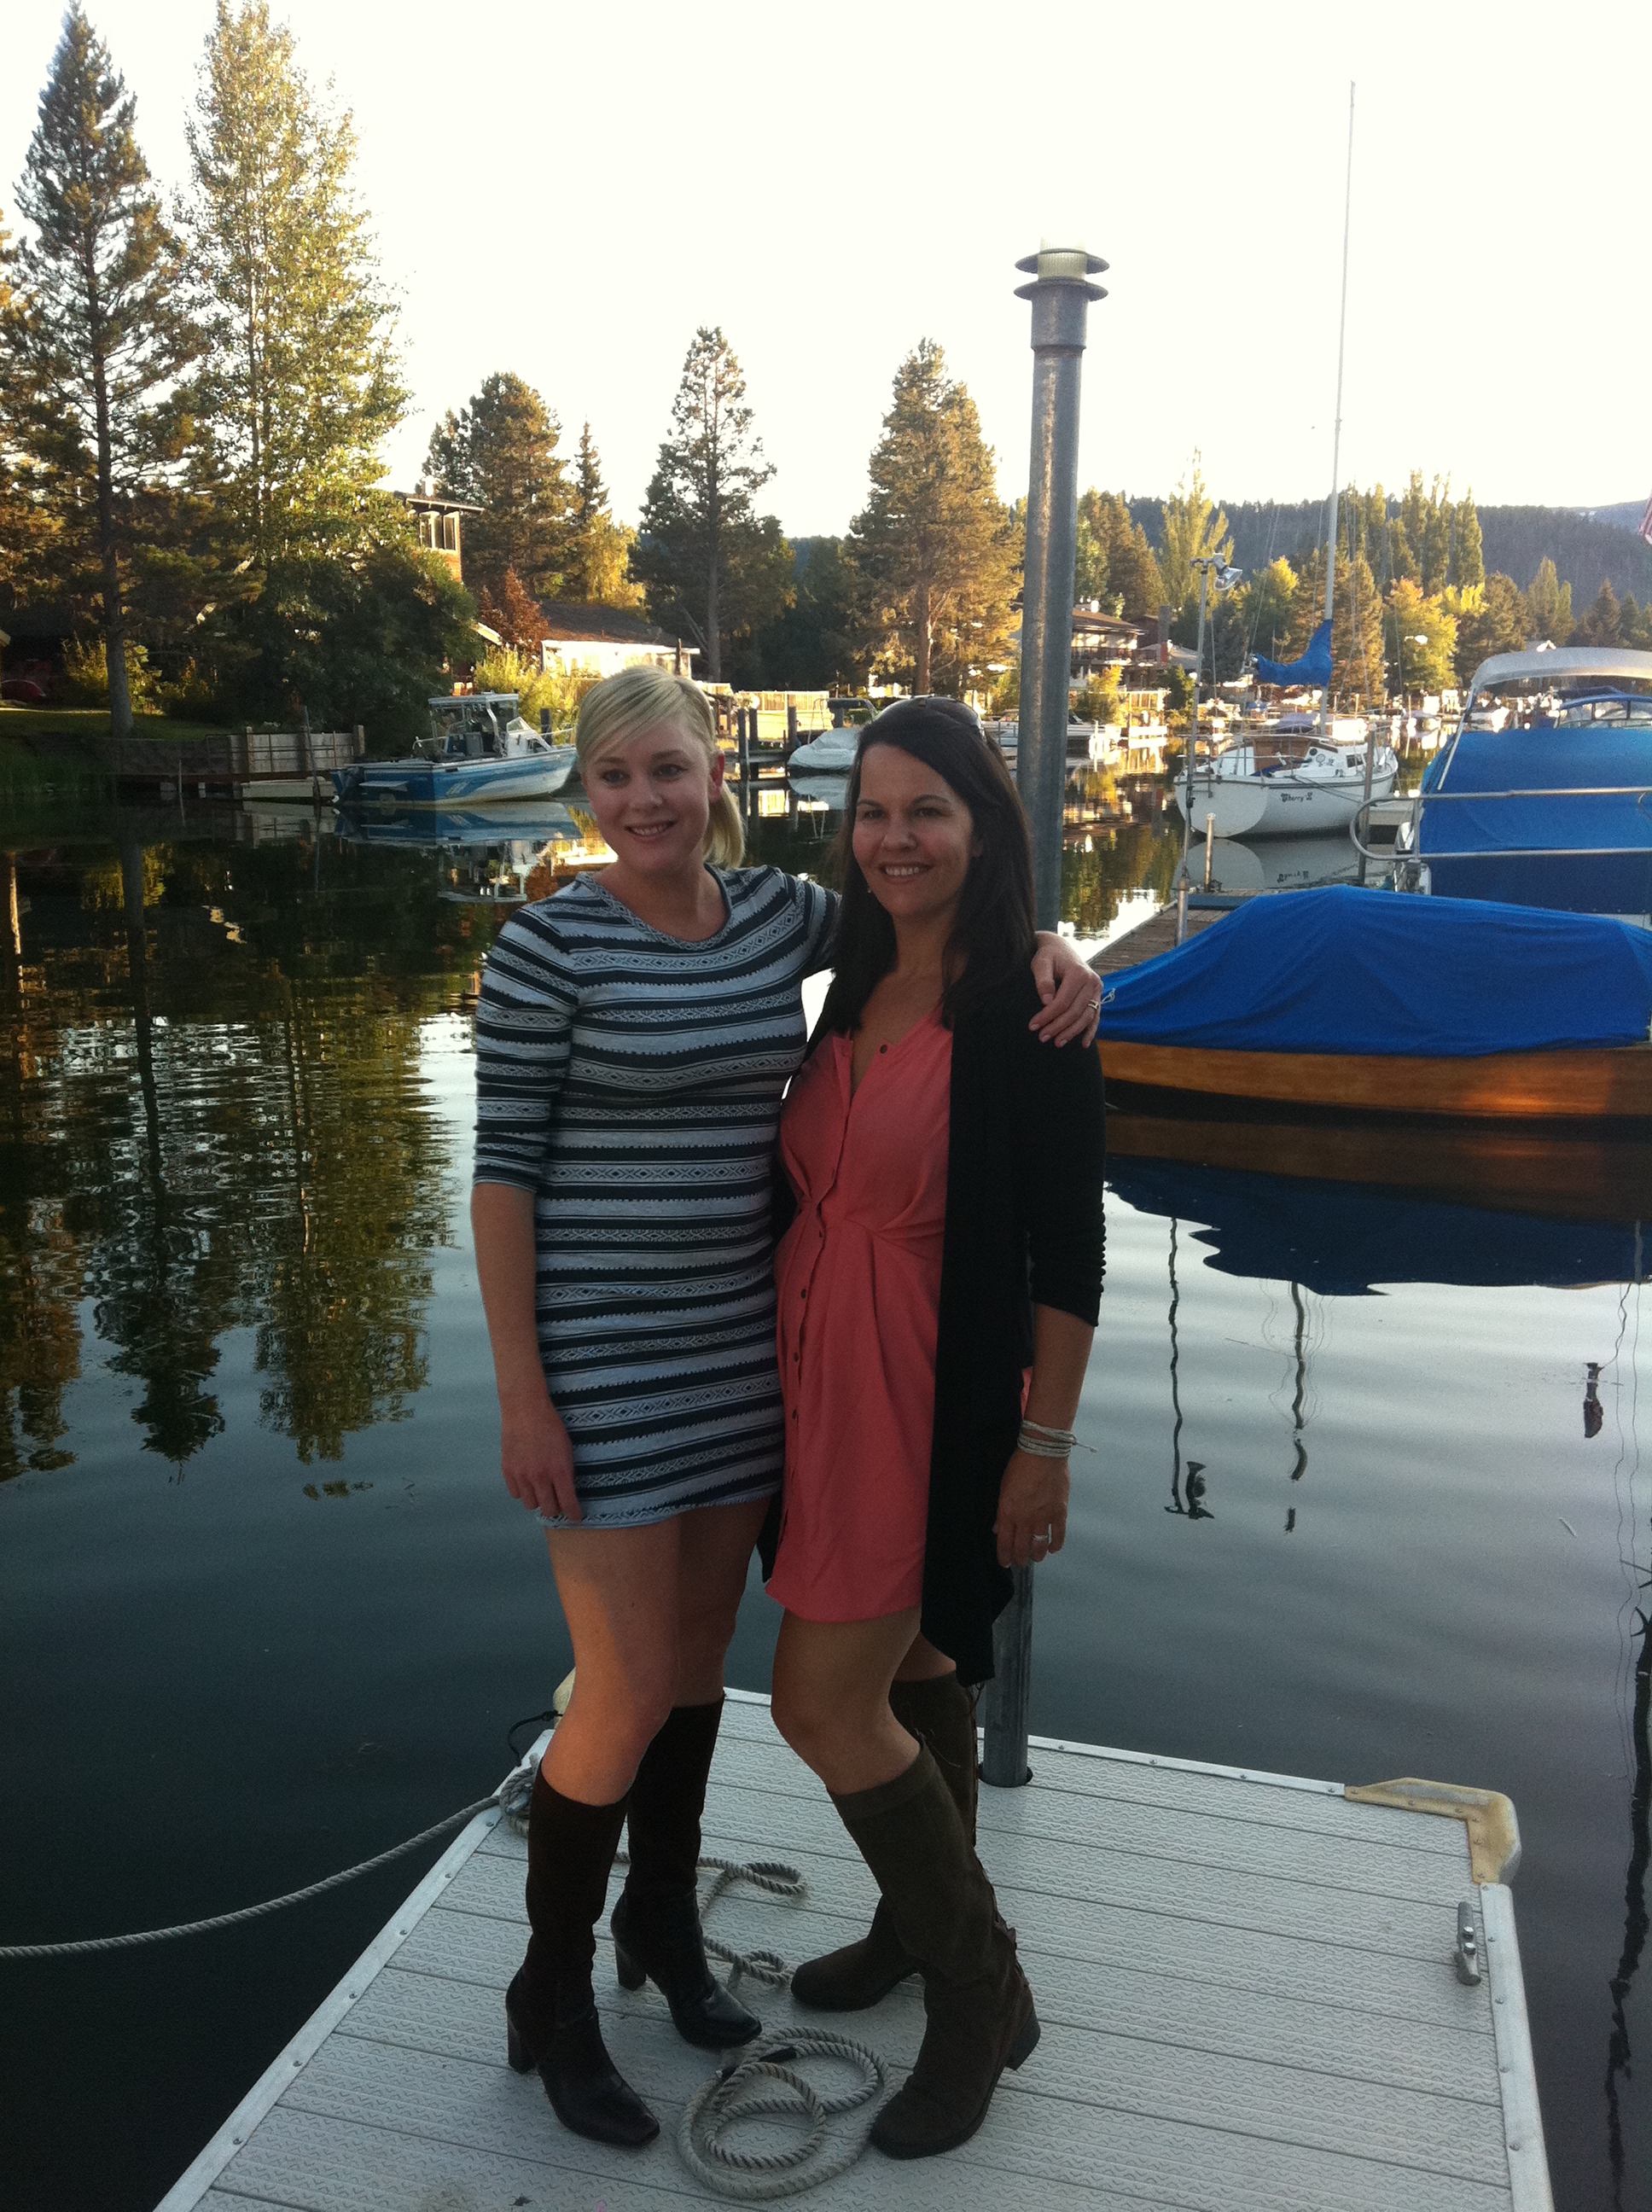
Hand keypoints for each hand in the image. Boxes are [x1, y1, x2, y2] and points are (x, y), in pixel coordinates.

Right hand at [499, 1390, 581, 1520]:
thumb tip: (568, 1492)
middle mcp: (539, 1476)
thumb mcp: (567, 1449)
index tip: (576, 1517)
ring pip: (530, 1504)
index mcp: (559, 1469)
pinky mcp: (508, 1471)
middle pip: (548, 1509)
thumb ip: (567, 1472)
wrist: (525, 1410)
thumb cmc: (550, 1426)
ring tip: (541, 1488)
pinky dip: (523, 1491)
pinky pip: (516, 1494)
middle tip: (558, 1501)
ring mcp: (521, 1475)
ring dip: (537, 1500)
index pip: (568, 1502)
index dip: (573, 1513)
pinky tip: (527, 1481)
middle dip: (556, 1508)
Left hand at [994, 1449, 1068, 1567]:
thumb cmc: (1019, 1466)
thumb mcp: (1003, 1487)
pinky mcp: (1060, 1512)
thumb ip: (1001, 1511)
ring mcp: (1044, 1517)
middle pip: (1022, 1548)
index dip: (1004, 1556)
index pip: (1004, 1542)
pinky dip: (1056, 1544)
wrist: (1043, 1453)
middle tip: (1020, 1562)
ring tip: (1036, 1557)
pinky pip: (1059, 1535)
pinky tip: (1053, 1548)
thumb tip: (997, 1528)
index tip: (1005, 1562)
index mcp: (1008, 1512)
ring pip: (1040, 1546)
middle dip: (1020, 1558)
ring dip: (1037, 1555)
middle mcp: (1025, 1519)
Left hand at [1030, 931, 1100, 1047]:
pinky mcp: (1097, 995)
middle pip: (1075, 1011)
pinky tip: (1084, 1045)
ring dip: (1072, 1032)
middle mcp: (1091, 981)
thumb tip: (1046, 1002)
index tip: (1033, 1026)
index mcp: (1078, 973)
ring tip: (1057, 1043)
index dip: (1048, 1016)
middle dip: (1058, 1027)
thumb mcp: (1041, 963)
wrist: (1059, 948)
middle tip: (1042, 1038)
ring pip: (1086, 1016)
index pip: (1063, 1001)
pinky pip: (1096, 1016)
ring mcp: (1096, 989)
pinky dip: (1090, 1031)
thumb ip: (1043, 981)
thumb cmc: (1047, 956)